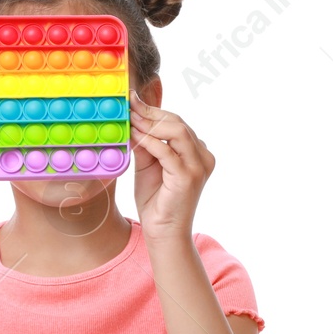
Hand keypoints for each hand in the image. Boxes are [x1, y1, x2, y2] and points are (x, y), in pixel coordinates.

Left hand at [129, 91, 214, 239]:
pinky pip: (165, 150)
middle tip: (129, 104)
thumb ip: (145, 145)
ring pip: (176, 131)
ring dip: (150, 122)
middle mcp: (203, 156)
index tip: (133, 101)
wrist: (164, 232)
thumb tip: (133, 120)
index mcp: (198, 152)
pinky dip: (147, 140)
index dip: (155, 110)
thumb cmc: (157, 201)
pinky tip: (133, 135)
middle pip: (178, 123)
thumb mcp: (148, 166)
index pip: (177, 123)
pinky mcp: (187, 176)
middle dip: (151, 112)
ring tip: (129, 118)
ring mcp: (198, 166)